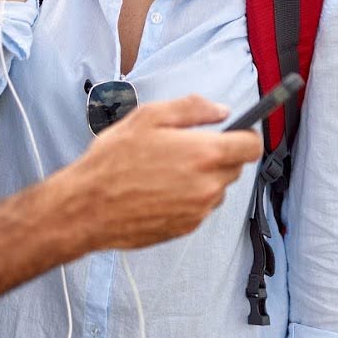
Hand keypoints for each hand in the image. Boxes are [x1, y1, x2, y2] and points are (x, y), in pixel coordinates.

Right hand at [58, 96, 261, 250]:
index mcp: (204, 154)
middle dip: (217, 156)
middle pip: (234, 168)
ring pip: (216, 189)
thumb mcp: (148, 117)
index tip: (233, 132)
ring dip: (201, 178)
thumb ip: (192, 108)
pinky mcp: (186, 228)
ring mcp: (198, 210)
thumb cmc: (112, 162)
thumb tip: (221, 111)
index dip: (244, 135)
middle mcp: (208, 185)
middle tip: (183, 149)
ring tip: (164, 171)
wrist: (87, 208)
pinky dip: (187, 198)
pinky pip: (199, 207)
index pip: (251, 146)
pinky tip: (158, 190)